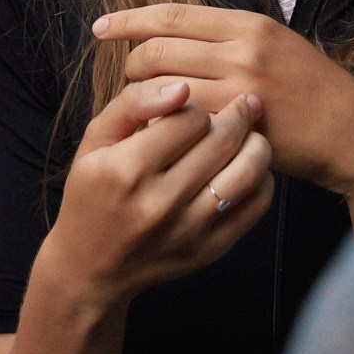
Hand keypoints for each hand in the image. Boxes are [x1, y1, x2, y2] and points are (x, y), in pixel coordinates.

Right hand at [35, 79, 274, 306]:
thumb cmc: (93, 193)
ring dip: (257, 144)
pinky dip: (263, 179)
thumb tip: (182, 87)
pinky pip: (256, 206)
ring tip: (251, 133)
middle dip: (238, 115)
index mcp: (128, 169)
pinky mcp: (210, 249)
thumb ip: (133, 104)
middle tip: (244, 104)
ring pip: (249, 171)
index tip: (194, 109)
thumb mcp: (95, 141)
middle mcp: (161, 202)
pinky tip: (249, 168)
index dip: (198, 105)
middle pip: (224, 140)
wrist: (91, 265)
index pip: (191, 119)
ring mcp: (189, 230)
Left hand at [94, 4, 353, 220]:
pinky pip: (182, 119)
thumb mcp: (277, 48)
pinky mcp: (239, 121)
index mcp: (247, 24)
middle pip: (158, 49)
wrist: (352, 131)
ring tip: (148, 109)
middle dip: (133, 66)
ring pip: (164, 86)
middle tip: (131, 82)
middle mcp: (241, 47)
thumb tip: (178, 37)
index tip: (101, 27)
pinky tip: (164, 132)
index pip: (172, 14)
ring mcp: (240, 84)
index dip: (129, 20)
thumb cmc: (312, 93)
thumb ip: (231, 41)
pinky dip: (165, 125)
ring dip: (145, 98)